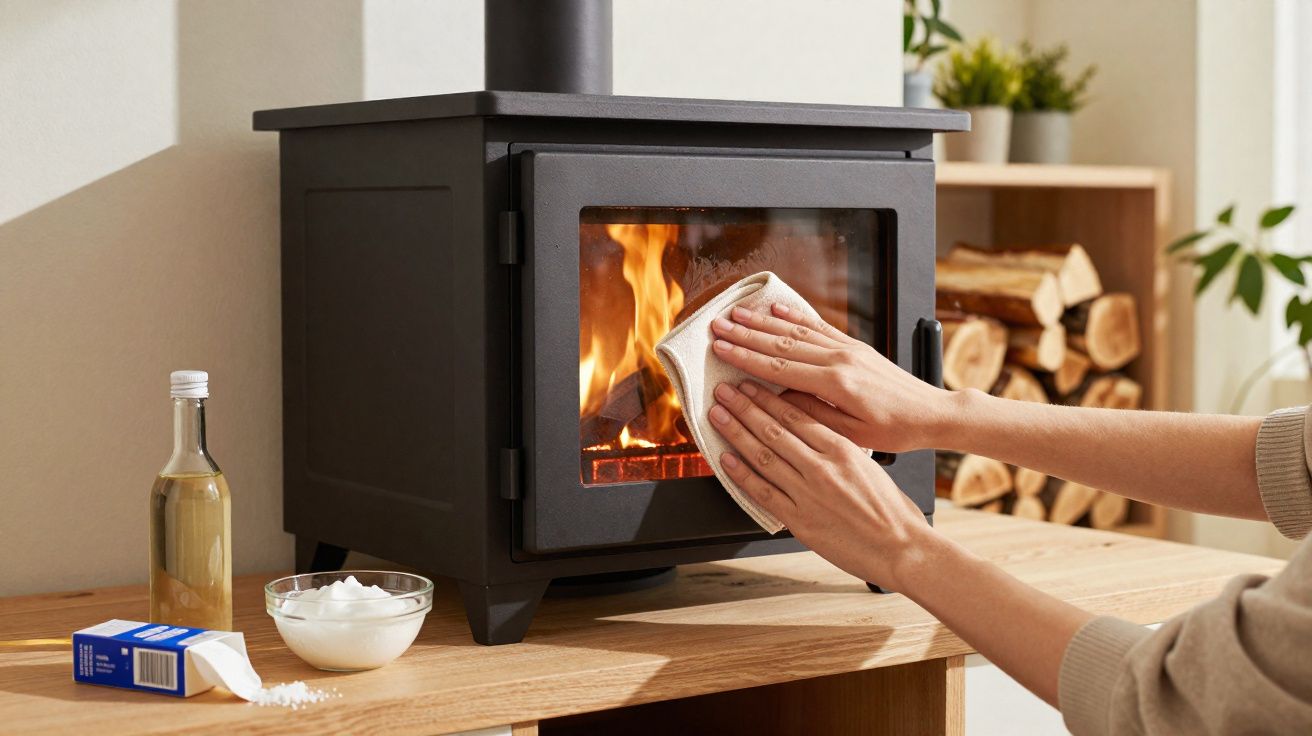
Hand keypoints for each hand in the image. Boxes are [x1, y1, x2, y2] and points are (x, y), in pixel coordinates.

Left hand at [708, 379, 935, 589]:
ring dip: (736, 433)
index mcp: (842, 450)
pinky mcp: (800, 520)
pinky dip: (742, 474)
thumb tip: (814, 432)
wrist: (901, 547)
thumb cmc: (891, 510)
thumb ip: (838, 447)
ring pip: (763, 456)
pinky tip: (726, 459)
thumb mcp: (868, 465)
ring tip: (718, 416)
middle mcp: (822, 468)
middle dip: (744, 407)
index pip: (796, 416)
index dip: (767, 398)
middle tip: (724, 391)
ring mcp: (808, 494)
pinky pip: (764, 492)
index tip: (750, 385)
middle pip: (774, 430)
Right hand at [710, 304, 952, 452]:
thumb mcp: (852, 434)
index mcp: (836, 382)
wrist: (932, 412)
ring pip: (797, 331)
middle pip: (782, 342)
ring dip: (763, 322)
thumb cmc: (896, 429)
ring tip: (737, 314)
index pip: (779, 366)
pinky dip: (796, 317)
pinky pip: (820, 326)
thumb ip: (814, 414)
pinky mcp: (855, 345)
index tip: (720, 349)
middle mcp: (840, 358)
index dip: (746, 357)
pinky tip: (778, 310)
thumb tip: (780, 400)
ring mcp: (848, 348)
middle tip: (717, 325)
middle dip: (745, 333)